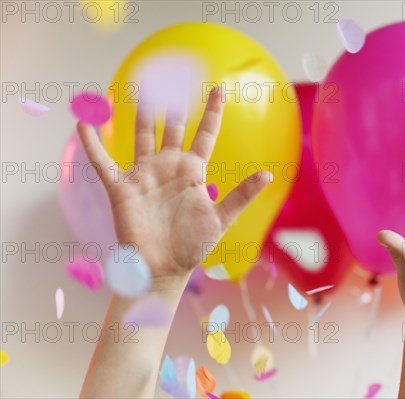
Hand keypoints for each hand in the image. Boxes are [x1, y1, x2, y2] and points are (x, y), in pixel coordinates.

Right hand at [77, 87, 271, 278]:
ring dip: (139, 114)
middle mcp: (169, 167)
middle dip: (173, 104)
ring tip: (138, 86)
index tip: (219, 90)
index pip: (204, 134)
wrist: (163, 268)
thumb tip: (268, 174)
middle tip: (172, 76)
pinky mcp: (122, 188)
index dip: (211, 112)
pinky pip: (103, 162)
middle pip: (170, 128)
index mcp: (193, 171)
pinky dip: (92, 144)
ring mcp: (145, 175)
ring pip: (141, 136)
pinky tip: (84, 123)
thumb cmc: (193, 246)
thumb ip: (242, 195)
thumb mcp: (222, 219)